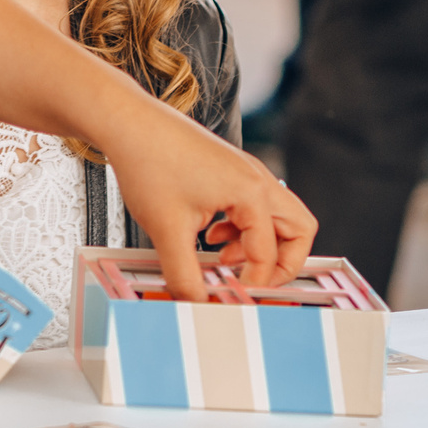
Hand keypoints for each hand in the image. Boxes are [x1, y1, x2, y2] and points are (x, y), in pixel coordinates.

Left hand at [104, 109, 316, 297]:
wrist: (129, 124)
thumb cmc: (149, 161)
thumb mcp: (167, 230)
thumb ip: (185, 275)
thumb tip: (196, 304)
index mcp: (251, 192)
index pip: (269, 253)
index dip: (254, 283)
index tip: (233, 299)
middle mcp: (256, 179)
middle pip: (298, 229)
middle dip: (283, 263)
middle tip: (256, 283)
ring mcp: (244, 172)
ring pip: (277, 216)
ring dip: (260, 244)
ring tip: (225, 259)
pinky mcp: (229, 171)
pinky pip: (253, 206)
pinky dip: (242, 228)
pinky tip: (210, 237)